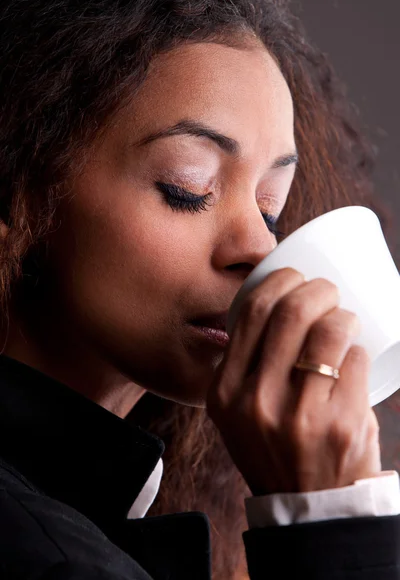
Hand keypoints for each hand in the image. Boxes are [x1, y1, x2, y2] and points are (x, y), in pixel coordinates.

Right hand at [206, 267, 380, 495]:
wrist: (305, 509)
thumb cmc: (273, 449)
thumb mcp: (236, 413)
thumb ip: (242, 369)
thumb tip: (272, 309)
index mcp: (224, 392)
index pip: (252, 313)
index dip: (278, 281)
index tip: (294, 278)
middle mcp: (256, 401)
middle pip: (290, 312)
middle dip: (316, 287)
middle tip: (327, 290)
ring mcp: (299, 415)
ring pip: (328, 331)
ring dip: (343, 313)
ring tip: (345, 318)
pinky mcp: (341, 425)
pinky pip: (354, 360)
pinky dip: (358, 347)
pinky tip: (355, 353)